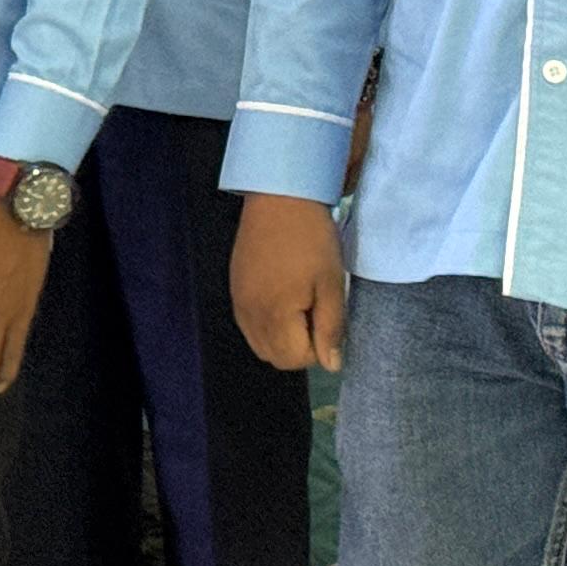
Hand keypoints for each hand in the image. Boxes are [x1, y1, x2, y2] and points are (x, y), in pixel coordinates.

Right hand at [231, 194, 349, 374]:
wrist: (279, 199)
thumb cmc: (312, 241)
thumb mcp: (332, 284)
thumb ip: (330, 328)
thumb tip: (331, 366)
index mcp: (276, 314)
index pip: (295, 360)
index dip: (318, 348)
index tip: (327, 320)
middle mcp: (250, 314)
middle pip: (274, 358)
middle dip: (299, 348)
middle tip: (316, 315)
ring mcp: (239, 302)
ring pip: (259, 344)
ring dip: (282, 338)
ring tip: (299, 307)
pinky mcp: (235, 289)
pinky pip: (248, 325)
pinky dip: (266, 325)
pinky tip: (281, 298)